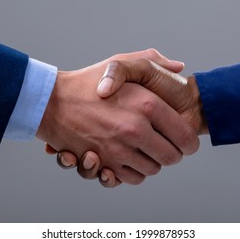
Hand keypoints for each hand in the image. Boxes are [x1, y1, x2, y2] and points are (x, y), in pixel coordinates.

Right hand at [38, 49, 198, 184]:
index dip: (189, 142)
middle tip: (165, 146)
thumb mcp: (122, 61)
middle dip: (171, 154)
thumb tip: (180, 66)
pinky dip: (131, 172)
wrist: (51, 101)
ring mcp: (119, 150)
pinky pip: (130, 178)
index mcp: (147, 105)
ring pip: (152, 170)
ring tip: (143, 149)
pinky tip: (127, 158)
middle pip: (171, 158)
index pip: (185, 136)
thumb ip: (154, 60)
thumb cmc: (87, 81)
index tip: (185, 141)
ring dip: (150, 163)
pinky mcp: (104, 164)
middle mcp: (135, 130)